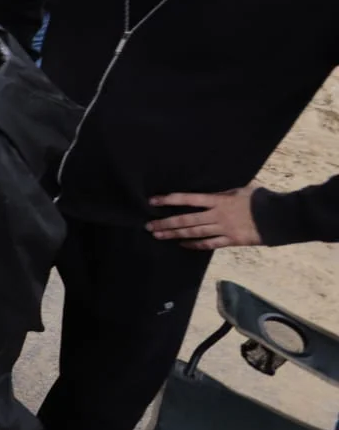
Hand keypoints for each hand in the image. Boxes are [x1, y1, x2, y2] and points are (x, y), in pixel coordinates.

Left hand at [146, 187, 261, 249]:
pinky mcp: (231, 241)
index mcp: (218, 200)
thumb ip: (224, 189)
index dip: (169, 200)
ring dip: (174, 235)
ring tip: (159, 235)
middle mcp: (217, 215)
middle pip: (186, 220)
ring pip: (194, 233)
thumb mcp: (241, 187)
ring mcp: (223, 229)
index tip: (152, 201)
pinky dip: (194, 244)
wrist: (280, 217)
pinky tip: (182, 244)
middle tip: (149, 226)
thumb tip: (213, 185)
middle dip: (166, 223)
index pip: (188, 199)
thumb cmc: (261, 199)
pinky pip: (209, 244)